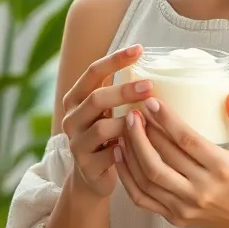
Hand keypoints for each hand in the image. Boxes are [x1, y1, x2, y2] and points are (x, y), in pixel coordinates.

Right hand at [60, 44, 154, 198]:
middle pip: (96, 98)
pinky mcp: (86, 166)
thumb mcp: (109, 112)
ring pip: (102, 127)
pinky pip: (110, 155)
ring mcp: (76, 143)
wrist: (92, 178)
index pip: (92, 72)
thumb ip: (120, 94)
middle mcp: (71, 118)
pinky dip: (128, 148)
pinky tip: (143, 145)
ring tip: (149, 118)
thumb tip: (157, 67)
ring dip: (128, 122)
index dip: (115, 60)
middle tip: (150, 85)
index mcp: (76, 99)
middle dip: (124, 91)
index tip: (139, 49)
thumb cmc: (108, 137)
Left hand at [115, 91, 228, 227]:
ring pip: (149, 177)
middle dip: (143, 132)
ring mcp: (186, 206)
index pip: (188, 141)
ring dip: (132, 151)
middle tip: (133, 111)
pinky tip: (120, 154)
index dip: (167, 120)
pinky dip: (127, 176)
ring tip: (123, 128)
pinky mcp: (175, 217)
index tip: (152, 102)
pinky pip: (143, 197)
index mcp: (223, 169)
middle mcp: (202, 189)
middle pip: (163, 158)